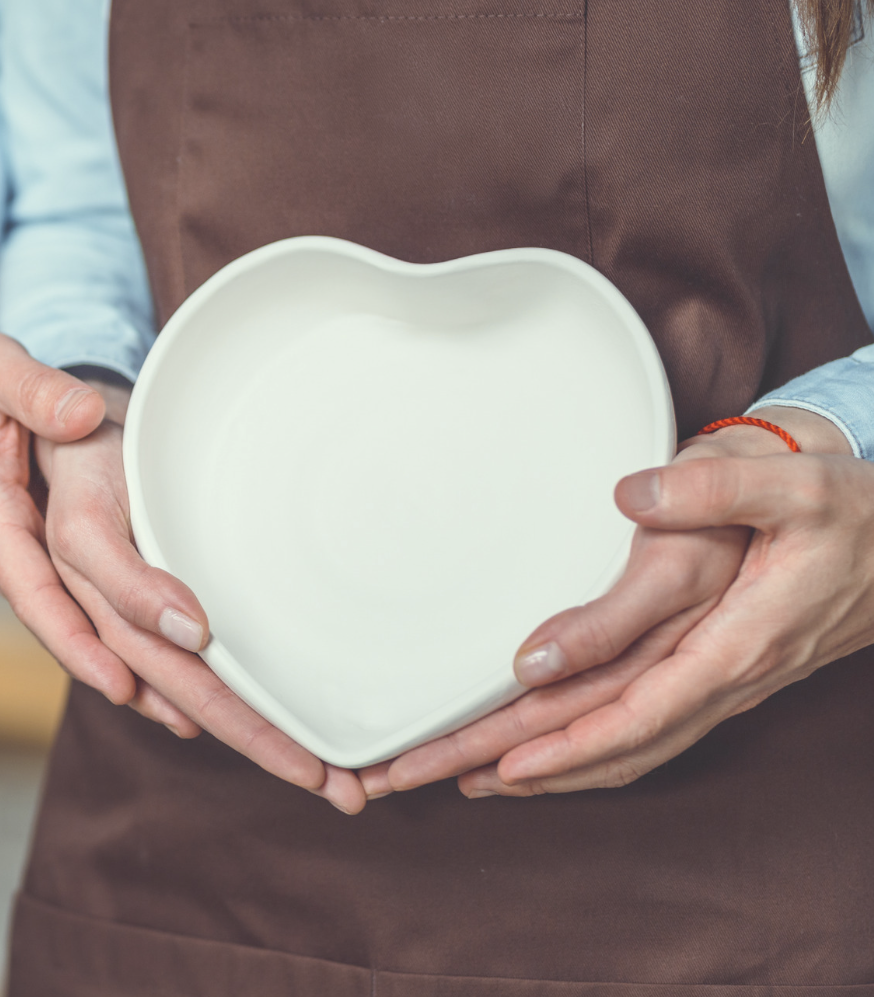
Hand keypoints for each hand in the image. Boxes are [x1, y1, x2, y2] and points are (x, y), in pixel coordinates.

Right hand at [36, 396, 375, 813]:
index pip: (63, 571)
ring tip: (275, 753)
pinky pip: (116, 646)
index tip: (192, 634)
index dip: (128, 603)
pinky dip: (163, 686)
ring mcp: (48, 582)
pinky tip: (209, 717)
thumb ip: (32, 392)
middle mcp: (23, 565)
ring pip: (122, 658)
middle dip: (196, 700)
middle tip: (278, 748)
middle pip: (111, 646)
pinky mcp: (68, 585)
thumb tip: (80, 414)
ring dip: (198, 708)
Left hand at [389, 409, 873, 796]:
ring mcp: (722, 687)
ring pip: (629, 748)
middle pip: (615, 743)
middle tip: (434, 776)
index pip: (641, 711)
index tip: (506, 763)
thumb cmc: (849, 510)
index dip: (572, 743)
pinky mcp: (716, 679)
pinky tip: (543, 754)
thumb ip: (710, 492)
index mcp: (737, 642)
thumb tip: (627, 499)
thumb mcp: (792, 489)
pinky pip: (644, 733)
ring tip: (468, 776)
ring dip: (548, 769)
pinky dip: (586, 752)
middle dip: (523, 768)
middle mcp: (726, 679)